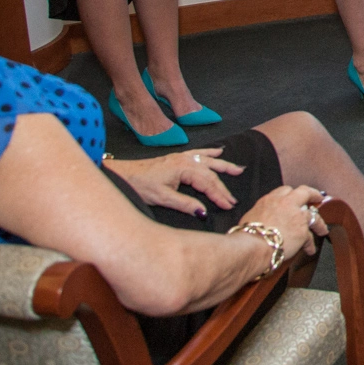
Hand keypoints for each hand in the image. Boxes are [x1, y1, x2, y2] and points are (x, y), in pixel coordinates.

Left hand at [103, 147, 244, 217]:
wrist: (124, 174)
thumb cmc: (140, 185)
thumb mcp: (162, 198)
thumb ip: (185, 204)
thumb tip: (203, 212)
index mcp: (184, 169)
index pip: (208, 184)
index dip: (219, 195)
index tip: (229, 206)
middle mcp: (186, 160)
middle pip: (211, 174)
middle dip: (223, 188)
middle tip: (233, 200)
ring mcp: (182, 157)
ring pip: (209, 161)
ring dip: (224, 166)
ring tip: (239, 170)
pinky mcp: (177, 158)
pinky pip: (199, 153)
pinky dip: (210, 152)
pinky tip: (220, 151)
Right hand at [242, 185, 328, 263]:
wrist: (252, 246)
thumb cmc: (247, 236)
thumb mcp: (250, 217)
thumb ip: (261, 214)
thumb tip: (261, 219)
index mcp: (271, 200)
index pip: (285, 190)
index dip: (292, 194)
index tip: (296, 197)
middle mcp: (286, 204)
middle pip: (304, 192)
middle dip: (313, 194)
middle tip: (318, 198)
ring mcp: (297, 216)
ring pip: (314, 215)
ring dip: (319, 223)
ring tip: (322, 229)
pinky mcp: (302, 231)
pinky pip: (309, 237)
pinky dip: (310, 244)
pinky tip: (310, 249)